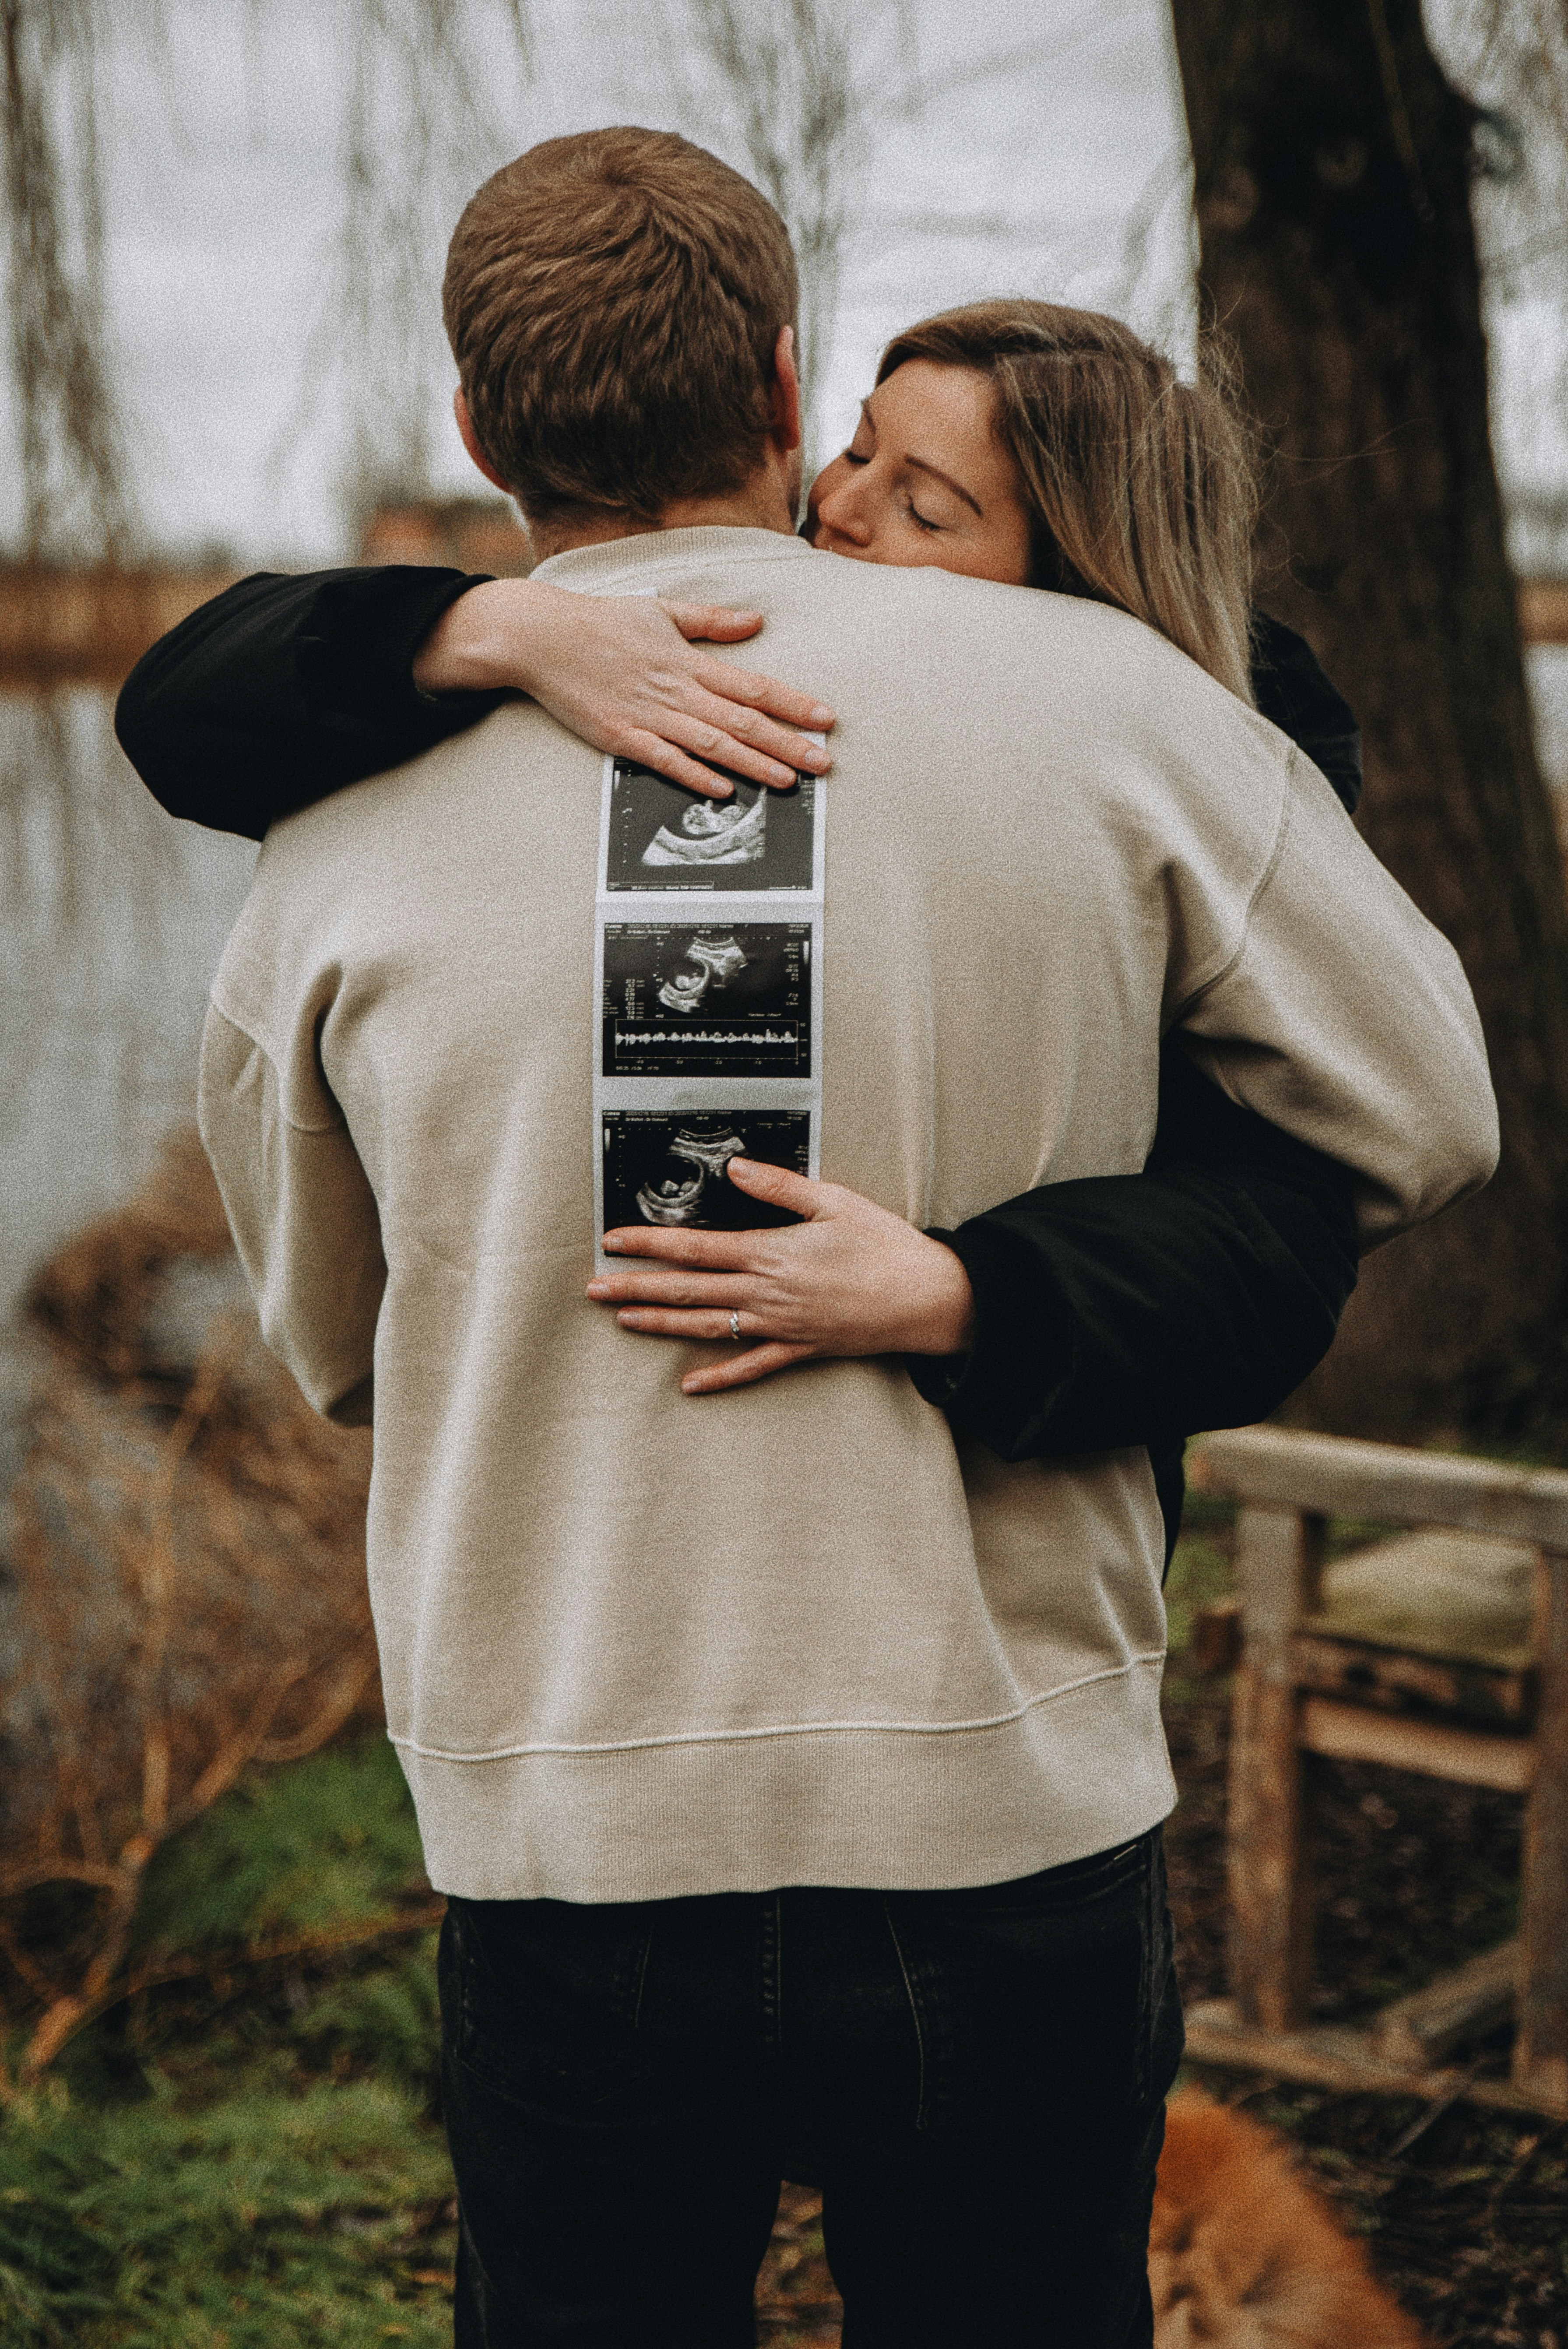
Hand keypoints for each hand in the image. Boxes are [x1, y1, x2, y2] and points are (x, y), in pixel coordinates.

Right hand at [412, 577, 834, 798]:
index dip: (794, 703)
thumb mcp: (661, 610)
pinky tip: (724, 790)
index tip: (826, 718)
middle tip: (823, 763)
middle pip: (742, 721)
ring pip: (712, 744)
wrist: (539, 636)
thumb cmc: (600, 622)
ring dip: (754, 764)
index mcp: (687, 660)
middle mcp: (675, 690)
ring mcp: (648, 716)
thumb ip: (711, 621)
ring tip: (788, 781)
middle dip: (788, 743)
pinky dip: (695, 775)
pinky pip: (665, 760)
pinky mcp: (620, 737)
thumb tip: (756, 621)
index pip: (754, 685)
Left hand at [586, 1158, 975, 1395]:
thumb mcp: (834, 1201)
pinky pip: (752, 1367)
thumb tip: (736, 1168)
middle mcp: (768, 1292)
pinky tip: (690, 1384)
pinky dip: (720, 1377)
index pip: (695, 1248)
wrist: (926, 1297)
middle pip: (688, 1290)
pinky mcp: (801, 1349)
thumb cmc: (883, 1246)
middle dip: (636, 1288)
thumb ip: (779, 1186)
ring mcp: (781, 1325)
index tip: (613, 1241)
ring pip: (709, 1327)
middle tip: (593, 1288)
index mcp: (771, 1252)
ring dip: (662, 1325)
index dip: (649, 1244)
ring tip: (622, 1321)